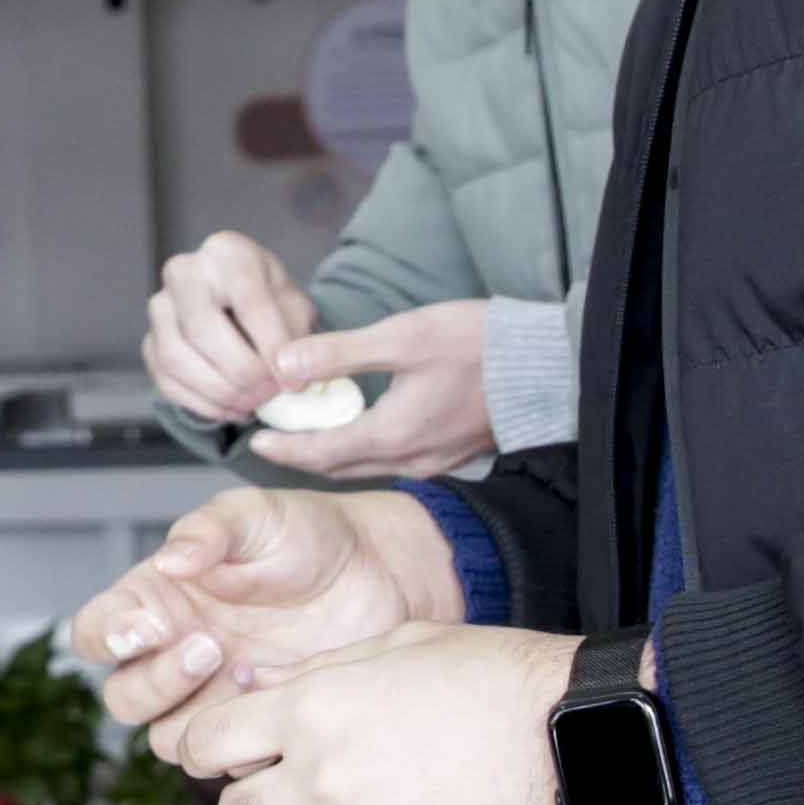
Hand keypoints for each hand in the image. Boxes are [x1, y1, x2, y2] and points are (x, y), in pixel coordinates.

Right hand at [68, 485, 468, 744]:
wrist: (381, 574)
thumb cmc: (307, 535)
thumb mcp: (255, 514)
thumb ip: (209, 530)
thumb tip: (171, 560)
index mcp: (156, 600)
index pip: (94, 633)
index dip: (106, 637)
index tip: (147, 625)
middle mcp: (175, 653)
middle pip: (124, 698)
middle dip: (159, 681)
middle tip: (210, 648)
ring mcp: (215, 695)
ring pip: (168, 739)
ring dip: (199, 716)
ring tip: (251, 670)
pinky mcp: (257, 723)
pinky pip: (229, 756)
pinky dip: (248, 736)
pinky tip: (282, 691)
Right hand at [143, 230, 317, 426]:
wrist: (237, 306)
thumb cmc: (270, 302)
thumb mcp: (295, 306)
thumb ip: (296, 336)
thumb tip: (288, 373)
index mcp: (227, 253)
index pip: (248, 301)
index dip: (272, 346)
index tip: (292, 380)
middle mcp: (184, 273)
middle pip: (202, 328)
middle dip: (241, 371)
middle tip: (269, 394)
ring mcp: (159, 309)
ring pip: (177, 358)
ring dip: (220, 392)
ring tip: (253, 404)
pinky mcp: (149, 344)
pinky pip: (167, 382)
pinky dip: (203, 404)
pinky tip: (232, 409)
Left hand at [165, 622, 601, 804]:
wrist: (593, 734)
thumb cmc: (509, 679)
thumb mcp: (406, 642)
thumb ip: (328, 672)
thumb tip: (272, 689)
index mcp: (314, 710)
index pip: (207, 743)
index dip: (214, 751)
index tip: (231, 758)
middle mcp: (326, 779)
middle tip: (300, 800)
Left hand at [253, 299, 499, 480]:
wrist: (549, 363)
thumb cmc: (478, 344)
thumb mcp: (402, 337)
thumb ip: (338, 353)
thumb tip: (281, 365)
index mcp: (393, 435)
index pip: (320, 454)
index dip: (284, 447)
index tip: (254, 437)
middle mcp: (412, 460)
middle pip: (340, 467)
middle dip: (302, 454)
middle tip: (272, 436)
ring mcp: (435, 461)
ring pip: (367, 466)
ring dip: (333, 453)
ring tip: (307, 431)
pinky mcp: (452, 453)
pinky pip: (393, 460)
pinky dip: (365, 449)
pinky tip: (359, 428)